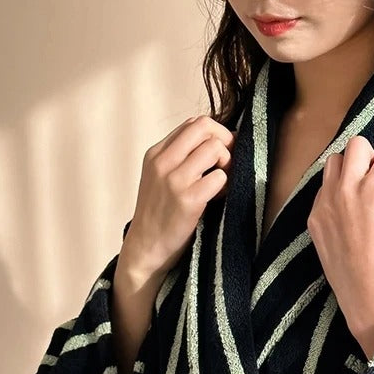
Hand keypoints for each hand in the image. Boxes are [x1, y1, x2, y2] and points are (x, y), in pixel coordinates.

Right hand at [123, 115, 236, 279]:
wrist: (145, 250)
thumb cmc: (160, 215)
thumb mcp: (160, 179)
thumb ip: (181, 159)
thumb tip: (219, 141)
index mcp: (155, 154)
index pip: (193, 124)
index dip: (215, 133)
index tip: (223, 151)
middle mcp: (162, 162)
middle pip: (205, 127)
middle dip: (225, 141)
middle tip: (228, 163)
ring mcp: (173, 181)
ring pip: (215, 149)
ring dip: (227, 165)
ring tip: (221, 184)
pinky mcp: (187, 200)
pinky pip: (219, 178)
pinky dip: (225, 186)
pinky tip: (217, 198)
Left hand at [307, 135, 373, 358]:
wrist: (367, 293)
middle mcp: (346, 189)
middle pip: (355, 146)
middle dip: (370, 154)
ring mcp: (325, 203)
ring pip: (332, 163)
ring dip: (348, 168)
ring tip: (358, 186)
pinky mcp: (314, 218)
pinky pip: (322, 191)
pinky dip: (335, 191)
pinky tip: (345, 208)